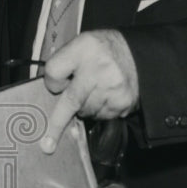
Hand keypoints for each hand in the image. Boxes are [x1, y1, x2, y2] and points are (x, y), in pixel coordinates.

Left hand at [40, 29, 138, 153]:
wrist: (138, 55)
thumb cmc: (102, 52)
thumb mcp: (79, 44)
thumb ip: (63, 63)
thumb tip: (52, 90)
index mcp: (83, 48)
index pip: (54, 72)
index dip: (52, 83)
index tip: (54, 87)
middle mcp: (99, 68)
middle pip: (70, 101)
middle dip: (58, 121)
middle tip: (47, 143)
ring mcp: (113, 88)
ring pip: (85, 112)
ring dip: (83, 109)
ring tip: (92, 92)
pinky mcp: (123, 102)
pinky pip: (101, 117)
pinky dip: (98, 112)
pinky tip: (104, 97)